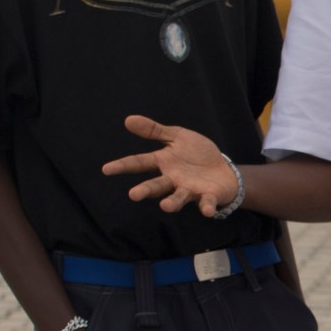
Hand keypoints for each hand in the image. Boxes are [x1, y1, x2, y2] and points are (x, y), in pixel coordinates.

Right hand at [102, 114, 239, 214]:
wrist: (223, 170)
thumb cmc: (197, 154)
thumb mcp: (177, 136)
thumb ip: (154, 130)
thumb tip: (128, 119)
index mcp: (163, 162)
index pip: (139, 163)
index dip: (123, 166)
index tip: (106, 169)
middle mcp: (173, 179)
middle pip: (156, 185)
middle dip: (146, 190)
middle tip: (133, 195)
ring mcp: (189, 189)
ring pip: (178, 197)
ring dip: (172, 202)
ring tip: (165, 206)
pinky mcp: (207, 196)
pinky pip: (206, 203)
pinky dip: (206, 207)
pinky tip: (207, 211)